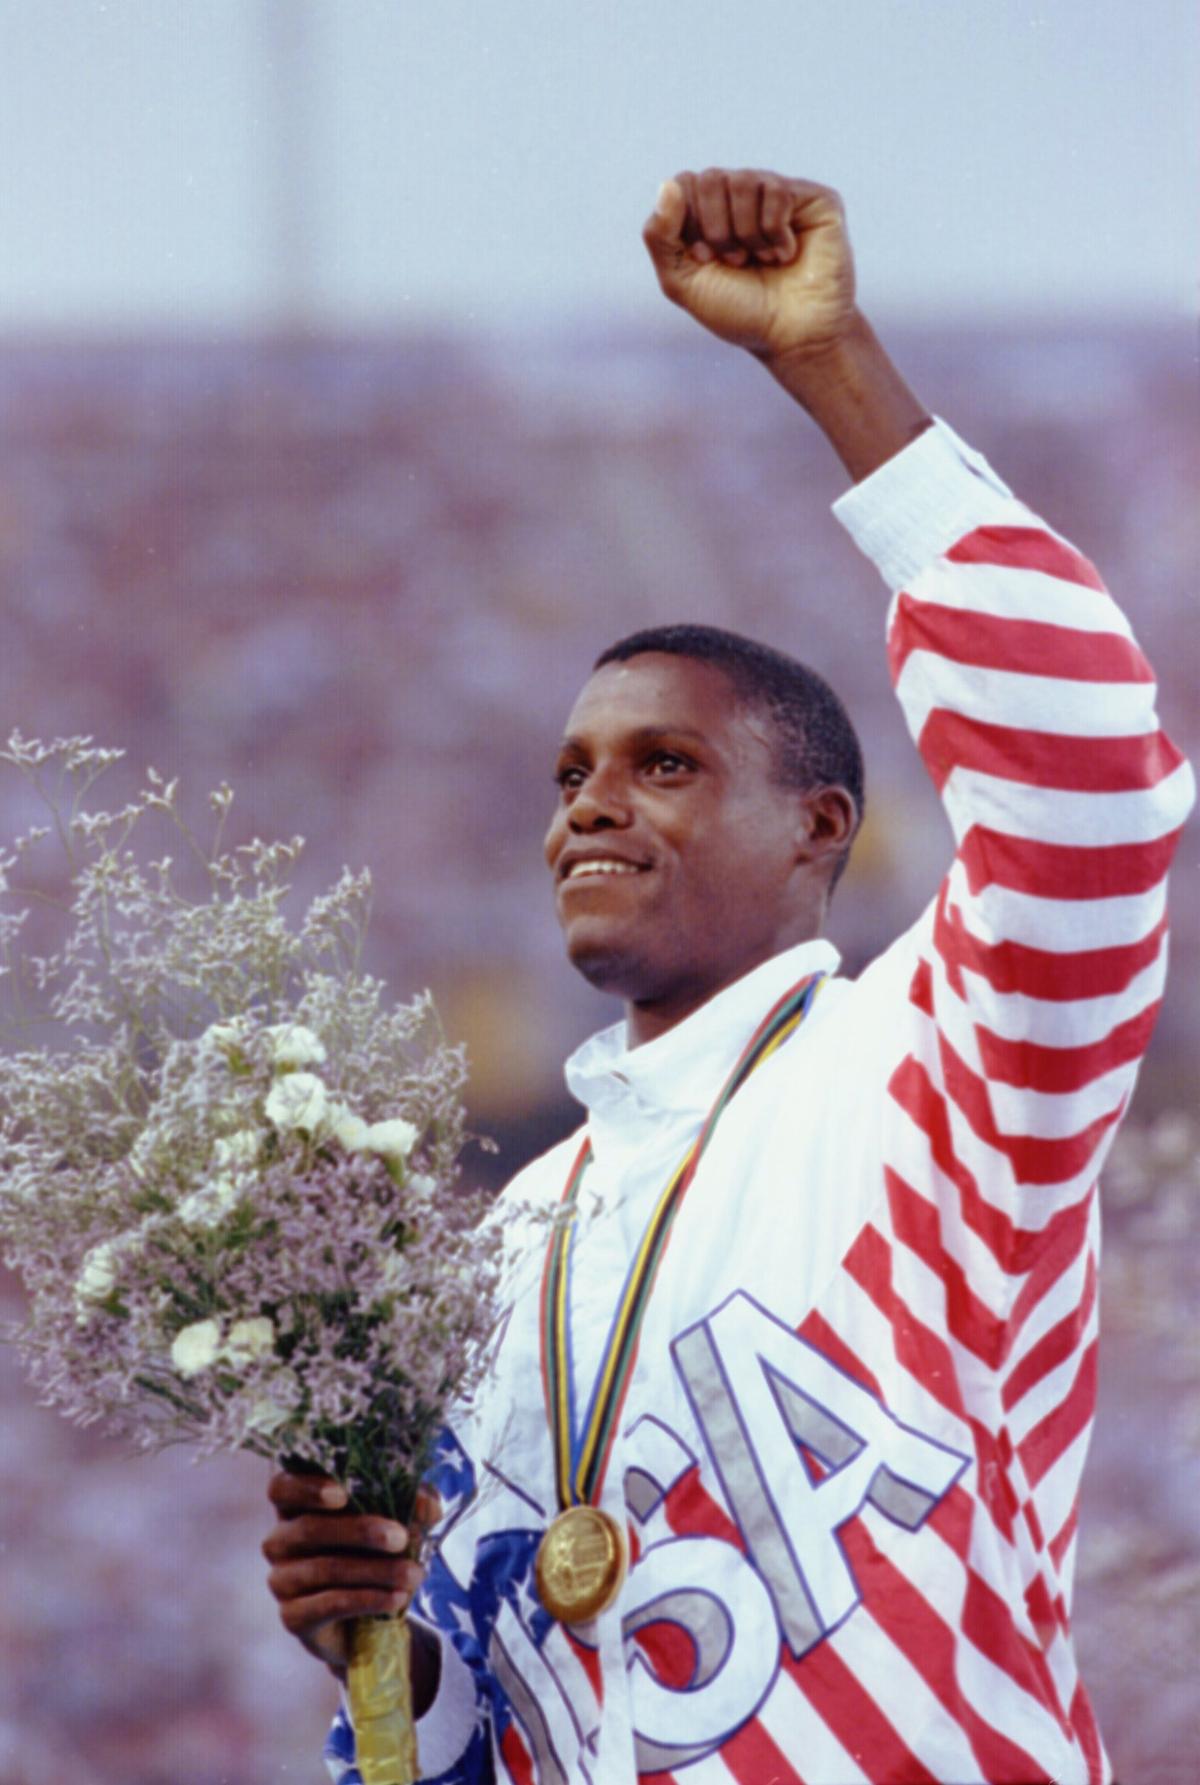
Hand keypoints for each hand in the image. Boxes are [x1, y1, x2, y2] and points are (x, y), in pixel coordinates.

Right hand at [262, 1469, 440, 1678]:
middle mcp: (280, 1540)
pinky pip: (328, 1605)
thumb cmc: (372, 1552)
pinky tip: (396, 1598)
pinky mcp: (293, 1617)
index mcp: (296, 1505)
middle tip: (401, 1538)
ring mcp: (282, 1580)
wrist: (364, 1619)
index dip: (306, 1487)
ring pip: (325, 1569)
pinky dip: (368, 1600)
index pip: (282, 1487)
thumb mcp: (394, 1520)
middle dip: (360, 1531)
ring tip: (413, 1575)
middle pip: (309, 1529)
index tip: (343, 1494)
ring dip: (376, 1571)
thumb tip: (428, 1505)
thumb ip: (411, 1505)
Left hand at [643, 169, 855, 362]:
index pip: (684, 184)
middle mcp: (743, 197)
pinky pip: (777, 191)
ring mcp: (778, 193)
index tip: (706, 259)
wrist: (791, 337)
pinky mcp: (812, 198)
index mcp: (710, 211)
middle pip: (710, 179)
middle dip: (717, 230)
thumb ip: (660, 236)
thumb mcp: (682, 282)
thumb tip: (667, 184)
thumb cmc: (740, 313)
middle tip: (736, 262)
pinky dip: (775, 232)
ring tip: (762, 260)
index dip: (689, 223)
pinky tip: (786, 254)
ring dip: (747, 233)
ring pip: (743, 182)